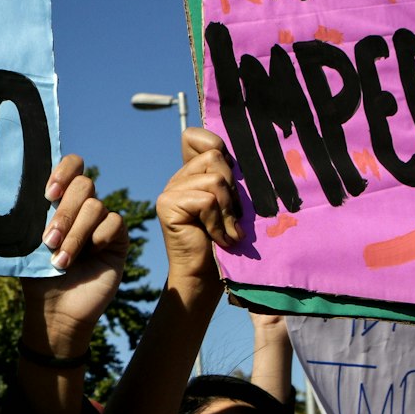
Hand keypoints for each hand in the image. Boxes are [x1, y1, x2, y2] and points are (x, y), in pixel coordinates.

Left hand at [22, 155, 128, 355]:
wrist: (54, 309)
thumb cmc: (36, 275)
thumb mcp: (26, 242)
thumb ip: (29, 213)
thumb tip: (17, 188)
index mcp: (59, 200)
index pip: (71, 166)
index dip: (63, 172)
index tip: (48, 194)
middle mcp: (82, 206)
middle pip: (84, 184)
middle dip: (64, 212)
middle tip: (48, 240)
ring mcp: (101, 221)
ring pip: (95, 206)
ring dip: (75, 234)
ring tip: (60, 260)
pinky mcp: (118, 238)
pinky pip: (113, 222)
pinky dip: (97, 238)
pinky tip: (88, 257)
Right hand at [155, 128, 239, 293]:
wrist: (205, 277)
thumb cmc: (226, 241)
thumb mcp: (233, 204)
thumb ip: (231, 179)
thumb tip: (248, 156)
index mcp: (193, 173)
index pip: (195, 136)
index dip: (215, 144)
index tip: (231, 175)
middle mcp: (178, 177)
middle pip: (215, 157)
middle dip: (233, 189)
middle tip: (233, 217)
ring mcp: (170, 190)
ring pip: (214, 180)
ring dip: (228, 210)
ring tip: (228, 231)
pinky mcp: (167, 205)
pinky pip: (207, 200)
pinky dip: (219, 223)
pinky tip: (219, 238)